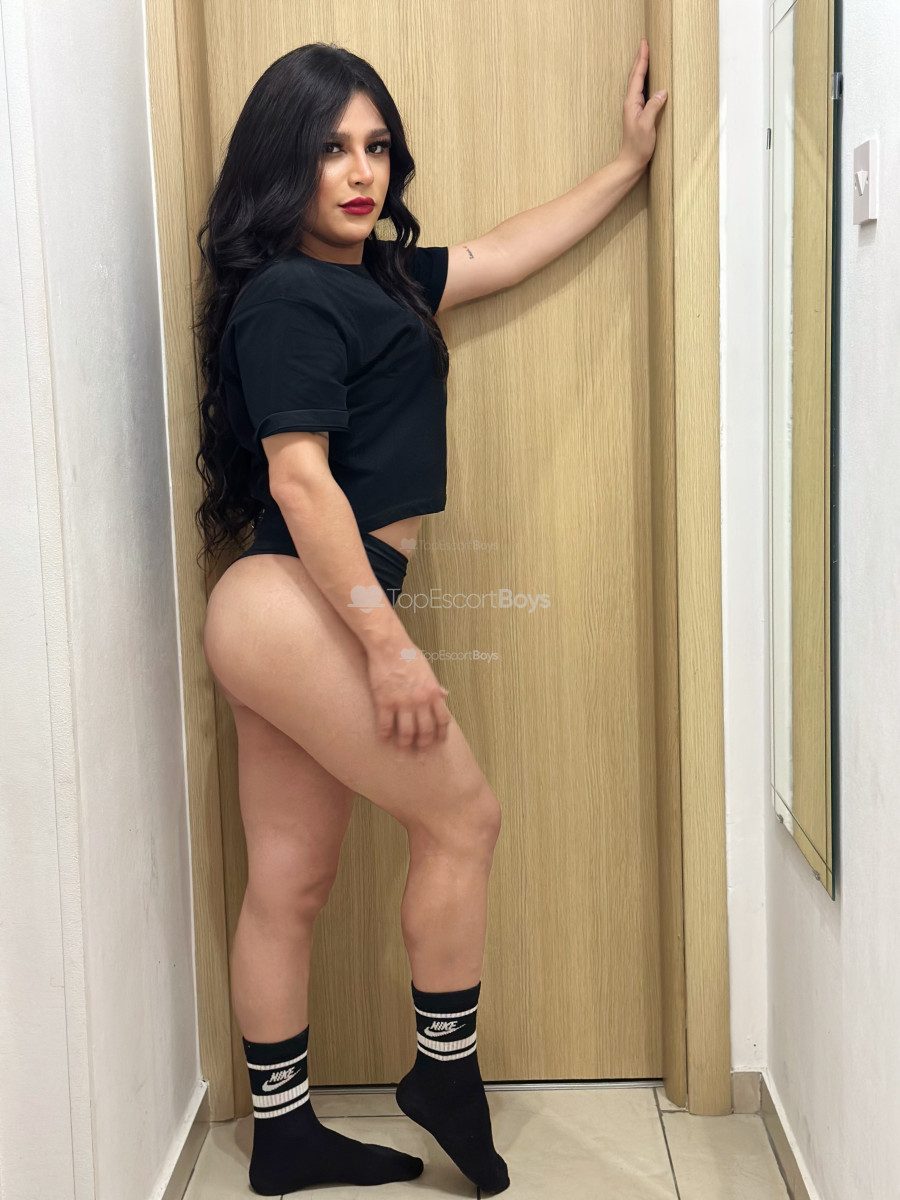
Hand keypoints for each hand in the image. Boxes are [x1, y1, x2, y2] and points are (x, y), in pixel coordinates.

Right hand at [366, 640, 451, 749]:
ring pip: (406, 733)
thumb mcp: (427, 669)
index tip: (438, 742)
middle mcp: (420, 701)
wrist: (389, 646)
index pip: (442, 720)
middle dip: (424, 744)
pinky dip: (385, 735)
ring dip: (405, 744)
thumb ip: (435, 685)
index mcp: (432, 693)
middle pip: (425, 731)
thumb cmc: (408, 654)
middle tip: (420, 752)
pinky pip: (386, 725)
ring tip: (403, 748)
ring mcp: (402, 702)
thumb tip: (444, 694)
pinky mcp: (384, 702)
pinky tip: (384, 738)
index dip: (441, 734)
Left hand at [619, 39, 667, 172]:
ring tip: (643, 56)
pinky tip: (646, 80)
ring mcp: (633, 107)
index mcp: (631, 102)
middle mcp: (630, 102)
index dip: (642, 60)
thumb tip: (662, 91)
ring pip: (636, 82)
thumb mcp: (647, 126)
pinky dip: (642, 80)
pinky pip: (640, 90)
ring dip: (640, 68)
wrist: (631, 161)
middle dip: (639, 59)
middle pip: (634, 76)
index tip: (644, 45)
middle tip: (643, 44)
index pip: (637, 76)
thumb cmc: (638, 146)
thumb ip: (653, 107)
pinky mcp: (637, 113)